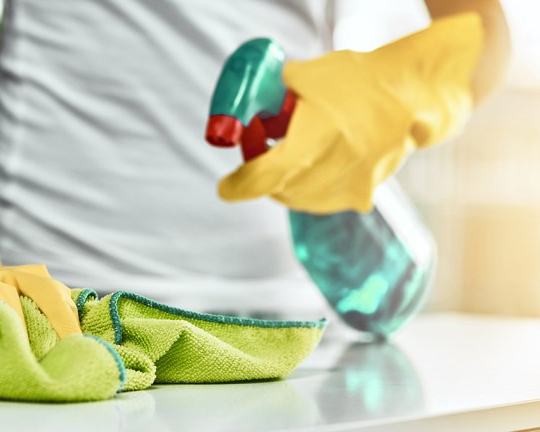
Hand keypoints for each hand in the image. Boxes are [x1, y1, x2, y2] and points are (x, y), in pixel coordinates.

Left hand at [219, 13, 483, 212]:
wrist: (411, 96)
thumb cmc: (355, 81)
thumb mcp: (304, 77)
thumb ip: (270, 96)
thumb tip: (242, 109)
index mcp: (312, 141)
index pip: (262, 178)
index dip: (238, 185)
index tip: (225, 187)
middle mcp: (330, 171)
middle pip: (277, 190)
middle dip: (263, 176)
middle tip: (264, 151)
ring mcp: (349, 187)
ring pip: (298, 199)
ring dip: (286, 183)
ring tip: (299, 152)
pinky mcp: (362, 195)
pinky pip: (322, 200)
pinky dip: (310, 188)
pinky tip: (320, 163)